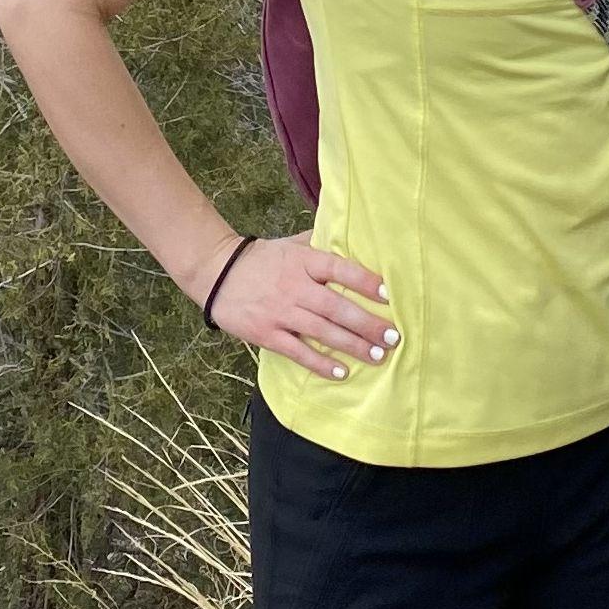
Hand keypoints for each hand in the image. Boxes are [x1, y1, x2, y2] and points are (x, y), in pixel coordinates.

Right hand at [202, 237, 398, 379]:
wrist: (215, 272)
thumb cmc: (259, 258)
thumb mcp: (290, 245)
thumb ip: (318, 243)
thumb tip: (349, 235)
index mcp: (303, 262)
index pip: (340, 270)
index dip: (365, 282)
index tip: (389, 295)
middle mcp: (294, 287)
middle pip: (337, 307)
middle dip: (367, 324)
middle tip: (393, 337)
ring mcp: (280, 312)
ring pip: (322, 331)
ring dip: (352, 345)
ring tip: (378, 356)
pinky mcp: (266, 333)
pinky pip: (297, 351)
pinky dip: (320, 363)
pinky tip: (341, 372)